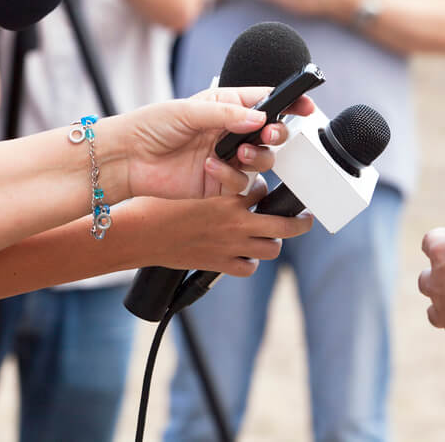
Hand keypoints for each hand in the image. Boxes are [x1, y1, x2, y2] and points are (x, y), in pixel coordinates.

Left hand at [117, 86, 314, 200]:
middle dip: (277, 133)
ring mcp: (227, 157)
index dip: (289, 102)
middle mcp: (230, 131)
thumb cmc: (152, 126)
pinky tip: (210, 167)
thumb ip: (227, 114)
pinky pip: (241, 182)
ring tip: (240, 152)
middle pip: (271, 132)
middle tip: (269, 133)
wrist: (127, 159)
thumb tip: (260, 118)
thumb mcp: (189, 111)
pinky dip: (230, 176)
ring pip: (262, 159)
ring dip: (258, 155)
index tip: (305, 105)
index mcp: (225, 106)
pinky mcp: (219, 182)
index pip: (266, 101)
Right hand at [139, 178, 313, 276]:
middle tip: (305, 220)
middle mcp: (236, 222)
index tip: (266, 191)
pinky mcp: (219, 265)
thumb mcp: (192, 184)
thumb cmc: (159, 203)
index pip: (265, 190)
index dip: (266, 190)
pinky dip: (249, 263)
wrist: (139, 234)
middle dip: (300, 223)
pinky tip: (243, 256)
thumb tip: (229, 174)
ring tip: (271, 238)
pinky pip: (248, 268)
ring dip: (272, 243)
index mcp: (230, 196)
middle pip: (284, 226)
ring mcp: (230, 246)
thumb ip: (216, 182)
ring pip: (271, 249)